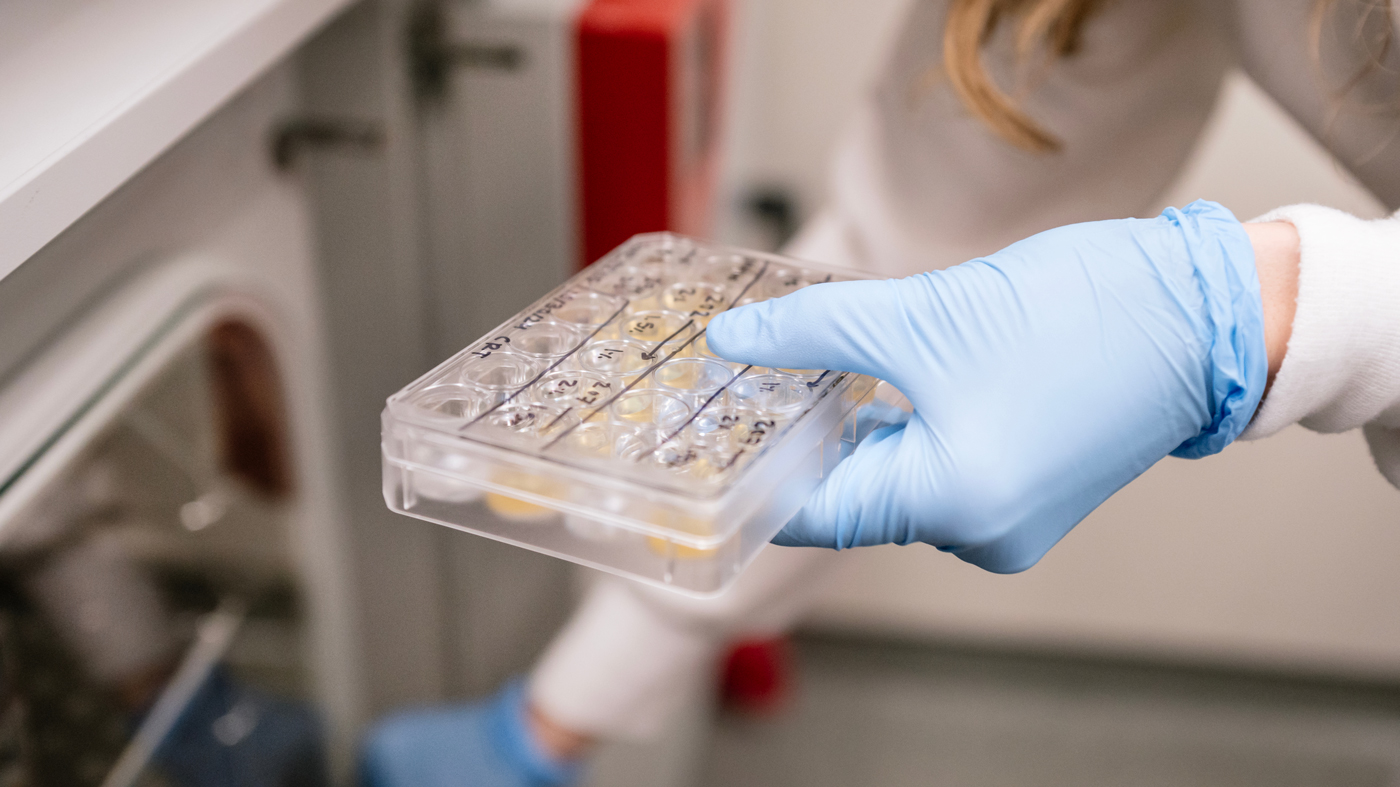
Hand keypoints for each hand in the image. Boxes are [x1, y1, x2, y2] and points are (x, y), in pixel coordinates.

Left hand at [706, 201, 1267, 572]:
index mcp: (952, 504)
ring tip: (802, 375)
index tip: (704, 436)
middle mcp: (980, 531)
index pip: (814, 510)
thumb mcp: (926, 314)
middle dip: (800, 443)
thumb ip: (817, 332)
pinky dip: (901, 435)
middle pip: (852, 498)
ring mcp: (1009, 518)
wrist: (1207, 312)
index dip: (754, 469)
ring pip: (895, 481)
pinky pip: (939, 471)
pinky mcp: (1028, 489)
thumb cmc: (1084, 317)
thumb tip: (737, 338)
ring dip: (852, 434)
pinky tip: (873, 386)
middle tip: (743, 387)